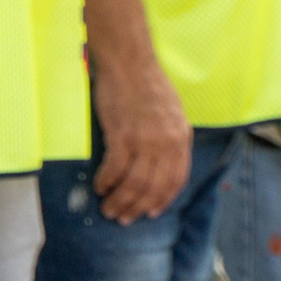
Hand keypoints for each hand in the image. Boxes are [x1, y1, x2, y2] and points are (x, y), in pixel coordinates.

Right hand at [89, 45, 190, 223]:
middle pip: (153, 188)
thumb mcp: (172, 113)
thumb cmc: (147, 84)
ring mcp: (145, 140)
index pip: (176, 180)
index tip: (151, 212)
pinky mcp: (122, 135)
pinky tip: (100, 186)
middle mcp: (167, 143)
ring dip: (120, 201)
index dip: (163, 200)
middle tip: (123, 218)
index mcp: (181, 138)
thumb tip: (161, 165)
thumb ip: (171, 139)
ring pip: (134, 185)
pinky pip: (114, 170)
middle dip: (137, 208)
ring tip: (108, 208)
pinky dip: (106, 182)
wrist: (129, 62)